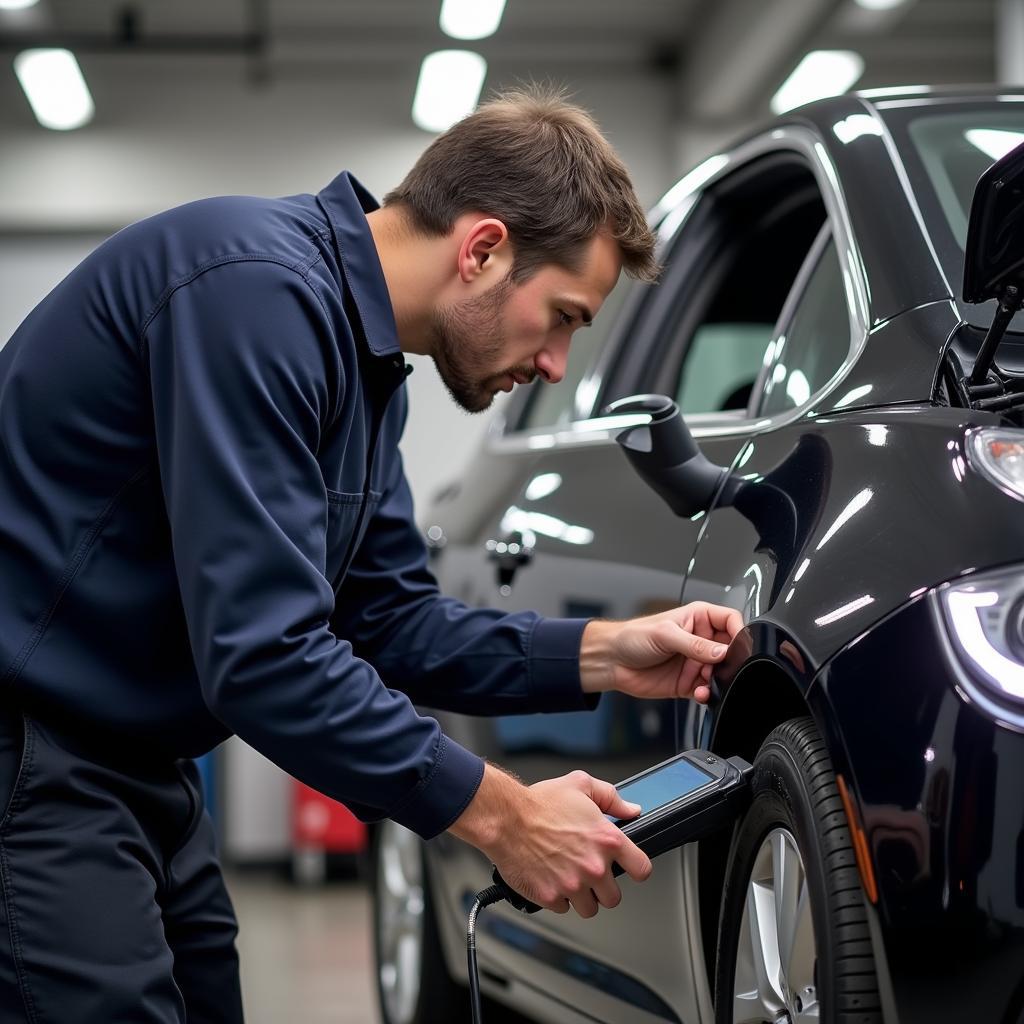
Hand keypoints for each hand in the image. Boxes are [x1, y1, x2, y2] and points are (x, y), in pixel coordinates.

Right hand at [449, 764, 651, 916]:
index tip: (630, 868)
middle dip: (603, 887)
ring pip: (590, 908)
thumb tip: (630, 809)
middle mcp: (594, 866)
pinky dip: (558, 897)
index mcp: (607, 840)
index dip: (637, 869)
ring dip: (581, 896)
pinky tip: (551, 878)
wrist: (506, 818)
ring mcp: (573, 885)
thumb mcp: (580, 785)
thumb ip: (611, 797)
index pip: (642, 869)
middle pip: (614, 897)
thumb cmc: (540, 803)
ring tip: (569, 877)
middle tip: (589, 872)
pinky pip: (563, 908)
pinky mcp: (551, 897)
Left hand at [580, 601, 744, 703]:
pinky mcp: (688, 682)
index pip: (729, 620)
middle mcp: (700, 640)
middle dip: (730, 661)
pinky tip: (700, 693)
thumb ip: (694, 644)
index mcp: (697, 618)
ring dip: (719, 680)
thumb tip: (721, 651)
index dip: (739, 631)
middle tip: (723, 669)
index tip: (739, 646)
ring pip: (721, 673)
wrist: (611, 661)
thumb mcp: (664, 634)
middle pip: (730, 650)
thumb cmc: (632, 637)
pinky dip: (709, 693)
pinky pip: (708, 689)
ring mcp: (695, 662)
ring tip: (706, 682)